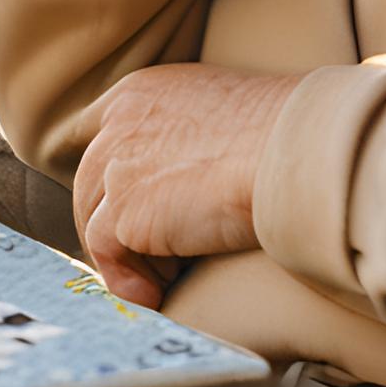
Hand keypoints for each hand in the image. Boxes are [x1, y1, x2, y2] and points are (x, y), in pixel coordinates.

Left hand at [70, 65, 300, 308]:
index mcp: (140, 93)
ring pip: (95, 223)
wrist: (297, 149)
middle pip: (88, 184)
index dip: (104, 174)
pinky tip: (160, 294)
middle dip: (111, 224)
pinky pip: (109, 257)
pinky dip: (130, 281)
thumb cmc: (284, 131)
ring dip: (128, 256)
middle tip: (148, 255)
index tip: (118, 204)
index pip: (93, 131)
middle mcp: (118, 123)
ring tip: (166, 277)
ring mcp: (116, 167)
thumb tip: (181, 179)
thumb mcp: (218, 112)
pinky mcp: (126, 213)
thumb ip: (183, 135)